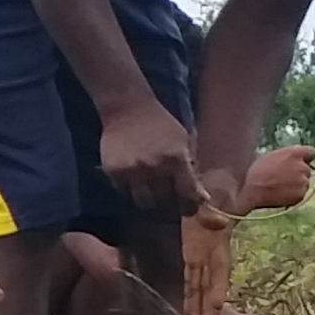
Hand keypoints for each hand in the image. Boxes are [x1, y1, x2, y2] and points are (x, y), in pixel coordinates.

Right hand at [93, 101, 201, 218]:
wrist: (128, 107)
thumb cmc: (160, 123)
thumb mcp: (182, 140)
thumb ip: (190, 168)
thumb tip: (201, 197)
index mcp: (176, 159)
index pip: (187, 194)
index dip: (189, 205)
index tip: (188, 207)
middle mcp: (154, 167)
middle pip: (165, 201)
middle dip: (168, 200)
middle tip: (168, 196)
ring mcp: (132, 170)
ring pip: (143, 201)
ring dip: (148, 198)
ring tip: (149, 190)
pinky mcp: (113, 170)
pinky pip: (123, 190)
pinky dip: (129, 187)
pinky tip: (132, 176)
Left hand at [177, 202, 234, 314]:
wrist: (219, 190)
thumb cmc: (219, 192)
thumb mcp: (215, 196)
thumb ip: (212, 209)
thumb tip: (216, 220)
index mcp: (218, 242)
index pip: (220, 268)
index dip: (219, 286)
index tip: (217, 304)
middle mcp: (212, 256)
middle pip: (211, 286)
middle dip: (209, 310)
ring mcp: (203, 258)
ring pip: (200, 289)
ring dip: (199, 311)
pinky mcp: (192, 257)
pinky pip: (190, 281)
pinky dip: (189, 299)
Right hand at [240, 143, 314, 212]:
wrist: (250, 189)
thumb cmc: (257, 171)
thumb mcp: (272, 156)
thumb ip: (287, 157)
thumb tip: (294, 160)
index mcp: (295, 153)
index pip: (311, 152)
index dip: (306, 158)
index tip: (301, 162)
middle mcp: (302, 167)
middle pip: (307, 169)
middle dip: (298, 173)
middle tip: (283, 178)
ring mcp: (303, 182)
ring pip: (304, 183)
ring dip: (296, 185)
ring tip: (279, 187)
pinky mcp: (300, 195)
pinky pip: (300, 194)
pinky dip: (293, 195)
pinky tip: (280, 194)